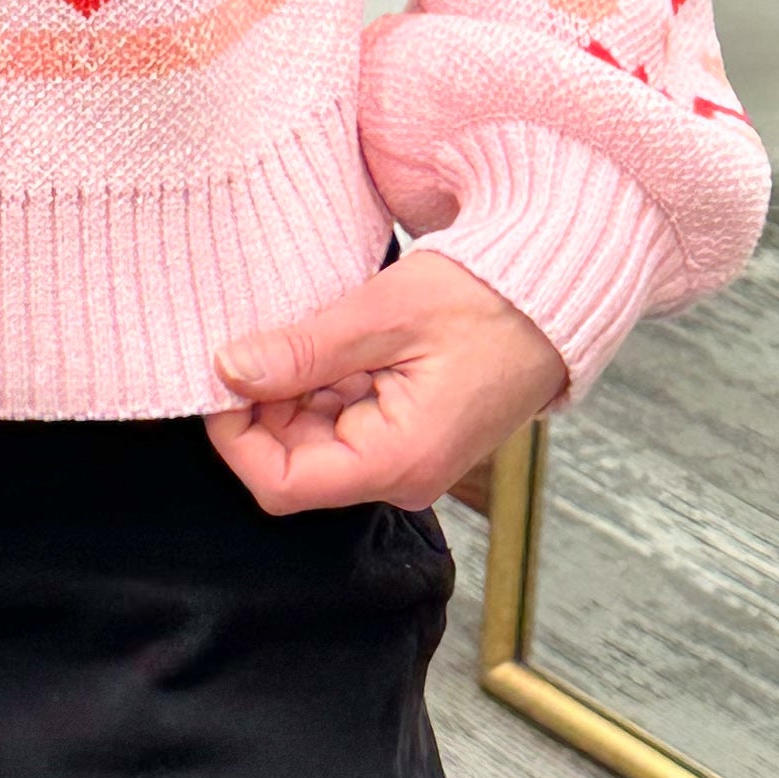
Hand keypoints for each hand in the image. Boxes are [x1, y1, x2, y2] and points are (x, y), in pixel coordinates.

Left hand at [206, 252, 567, 514]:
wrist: (556, 294)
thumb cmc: (488, 299)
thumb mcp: (385, 314)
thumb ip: (304, 350)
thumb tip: (229, 370)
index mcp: (397, 462)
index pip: (281, 483)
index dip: (235, 435)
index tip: (221, 376)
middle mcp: (401, 476)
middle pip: (293, 464)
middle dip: (263, 406)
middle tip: (259, 337)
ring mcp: (407, 458)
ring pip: (314, 441)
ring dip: (293, 390)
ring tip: (307, 330)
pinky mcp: (411, 435)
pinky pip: (345, 423)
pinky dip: (324, 385)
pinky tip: (333, 341)